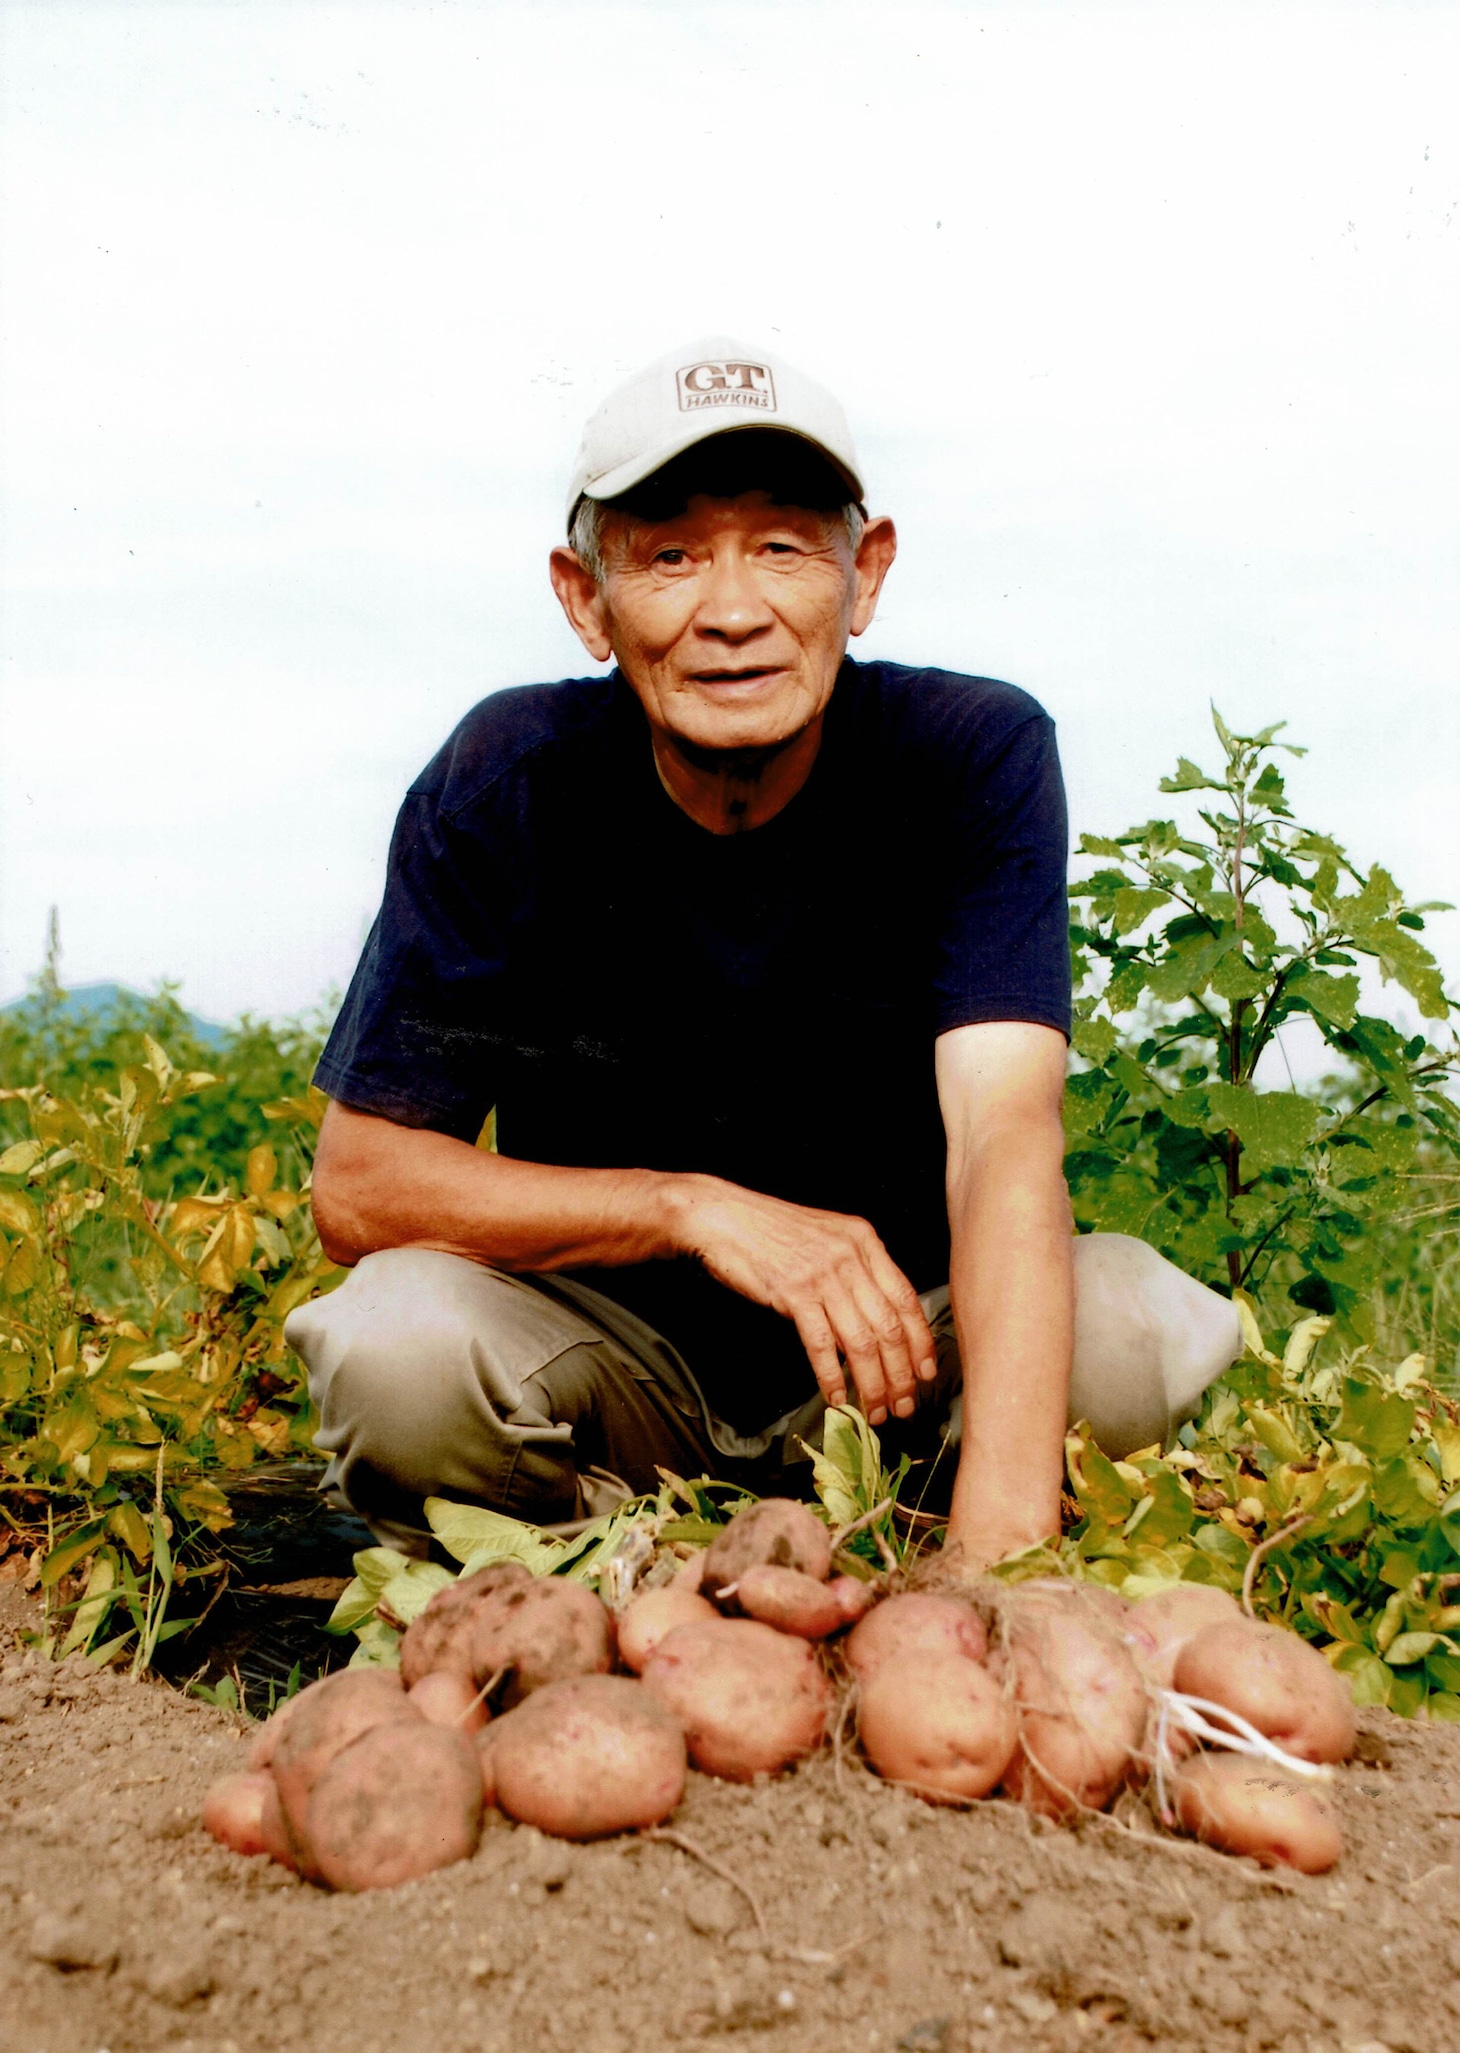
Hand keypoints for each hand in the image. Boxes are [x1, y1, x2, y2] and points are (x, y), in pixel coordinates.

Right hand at [671, 1177, 936, 1424]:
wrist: (724, 1216)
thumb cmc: (771, 1230)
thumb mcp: (827, 1237)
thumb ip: (855, 1270)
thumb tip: (873, 1318)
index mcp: (865, 1241)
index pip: (907, 1298)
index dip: (920, 1341)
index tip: (925, 1371)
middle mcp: (851, 1256)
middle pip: (890, 1326)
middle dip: (901, 1374)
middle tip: (903, 1404)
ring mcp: (823, 1274)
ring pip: (861, 1341)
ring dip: (872, 1383)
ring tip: (874, 1410)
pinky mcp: (794, 1292)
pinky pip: (821, 1344)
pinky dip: (832, 1376)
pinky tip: (837, 1397)